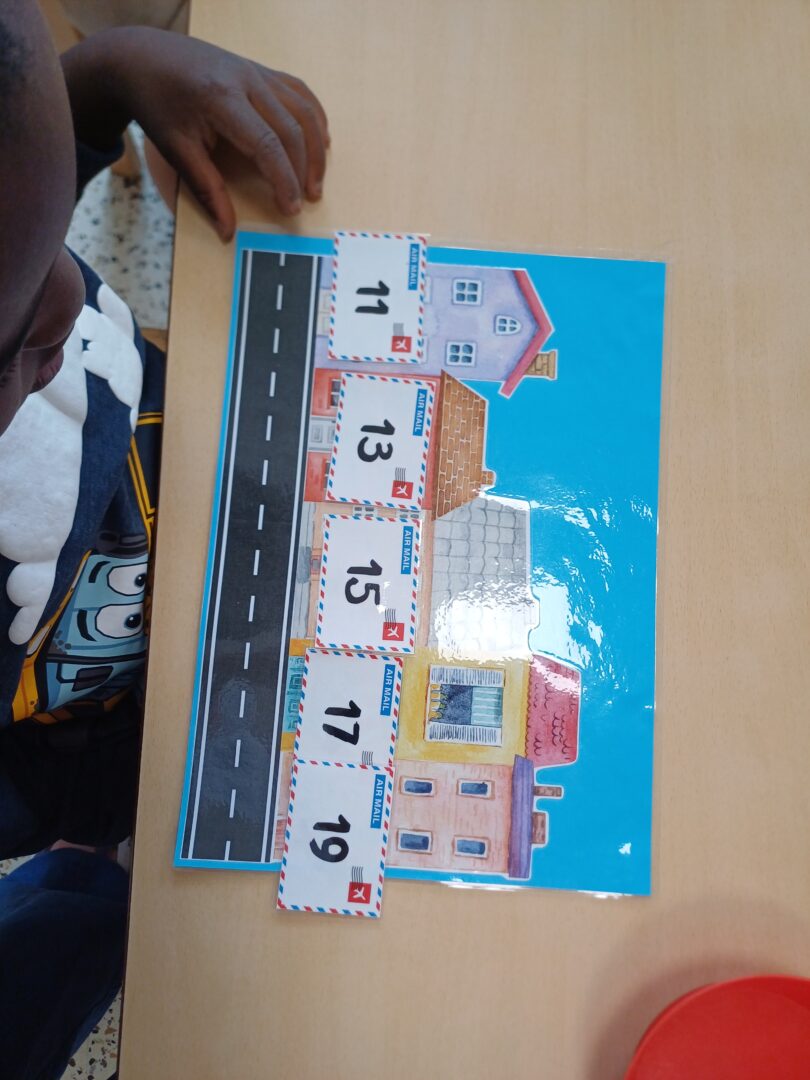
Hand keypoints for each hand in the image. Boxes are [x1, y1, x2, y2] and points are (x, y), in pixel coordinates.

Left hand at [64, 28, 329, 238]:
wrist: (142, 57)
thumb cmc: (156, 104)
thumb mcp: (175, 149)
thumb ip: (206, 189)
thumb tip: (227, 231)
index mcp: (221, 98)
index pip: (267, 143)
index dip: (284, 179)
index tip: (291, 208)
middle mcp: (245, 79)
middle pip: (292, 127)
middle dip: (304, 168)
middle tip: (306, 200)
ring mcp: (255, 70)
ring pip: (303, 108)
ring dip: (315, 146)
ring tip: (315, 179)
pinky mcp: (259, 69)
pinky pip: (298, 91)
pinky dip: (314, 117)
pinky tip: (320, 141)